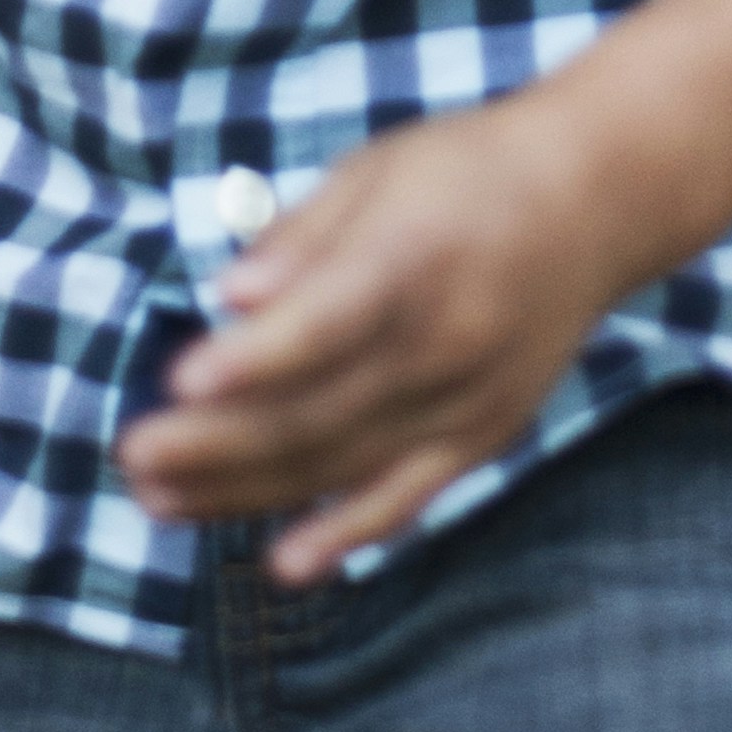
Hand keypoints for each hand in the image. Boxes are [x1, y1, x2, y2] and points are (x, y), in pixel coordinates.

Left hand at [118, 96, 626, 587]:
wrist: (598, 199)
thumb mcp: (379, 168)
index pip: (326, 322)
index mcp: (415, 258)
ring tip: (160, 502)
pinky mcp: (485, 436)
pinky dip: (347, 533)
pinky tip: (285, 563)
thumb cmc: (469, 169)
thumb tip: (228, 295)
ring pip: (344, 465)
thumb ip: (301, 238)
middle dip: (217, 443)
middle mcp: (446, 342)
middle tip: (132, 456)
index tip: (179, 382)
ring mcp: (469, 402)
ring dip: (248, 491)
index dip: (254, 359)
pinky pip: (407, 499)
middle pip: (319, 410)